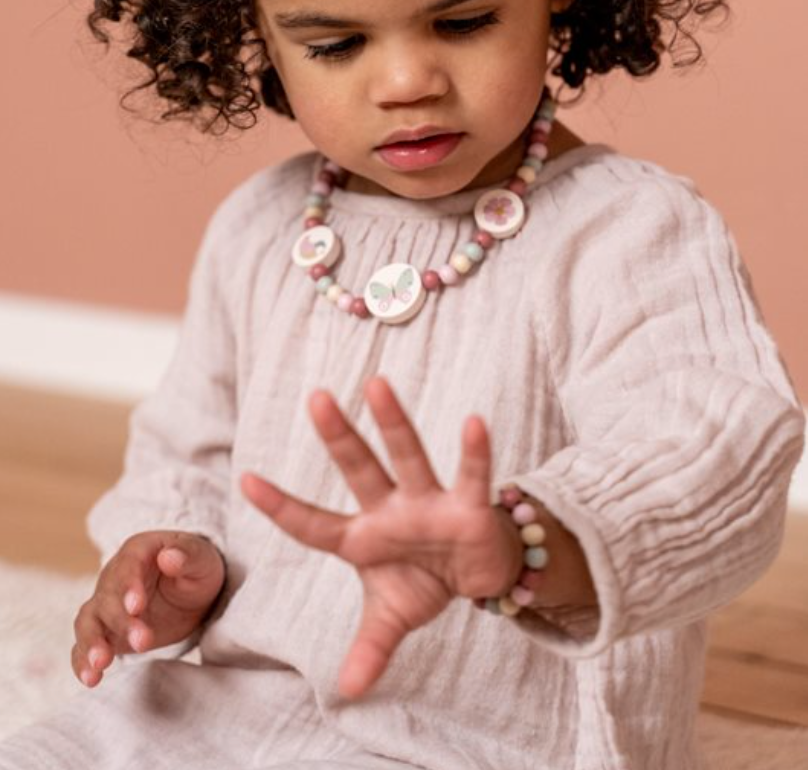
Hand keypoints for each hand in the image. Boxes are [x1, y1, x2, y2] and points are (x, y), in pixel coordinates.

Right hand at [71, 530, 225, 687]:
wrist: (190, 589)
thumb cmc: (194, 567)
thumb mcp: (201, 558)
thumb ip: (187, 555)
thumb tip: (169, 556)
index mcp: (138, 552)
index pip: (128, 565)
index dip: (129, 585)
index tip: (137, 606)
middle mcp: (114, 577)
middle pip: (108, 598)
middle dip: (121, 621)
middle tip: (143, 642)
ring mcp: (106, 606)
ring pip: (88, 621)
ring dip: (92, 642)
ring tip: (100, 664)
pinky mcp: (106, 632)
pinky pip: (85, 645)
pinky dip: (82, 661)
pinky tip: (90, 678)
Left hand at [241, 378, 524, 699]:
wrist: (478, 573)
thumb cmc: (425, 579)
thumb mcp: (392, 617)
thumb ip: (370, 648)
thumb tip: (347, 689)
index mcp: (363, 537)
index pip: (313, 523)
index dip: (282, 506)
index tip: (244, 480)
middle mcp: (391, 510)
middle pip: (359, 468)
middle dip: (338, 436)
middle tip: (316, 397)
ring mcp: (428, 502)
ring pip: (407, 456)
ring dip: (393, 423)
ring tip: (377, 385)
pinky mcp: (468, 505)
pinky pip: (471, 475)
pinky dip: (474, 452)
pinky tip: (473, 422)